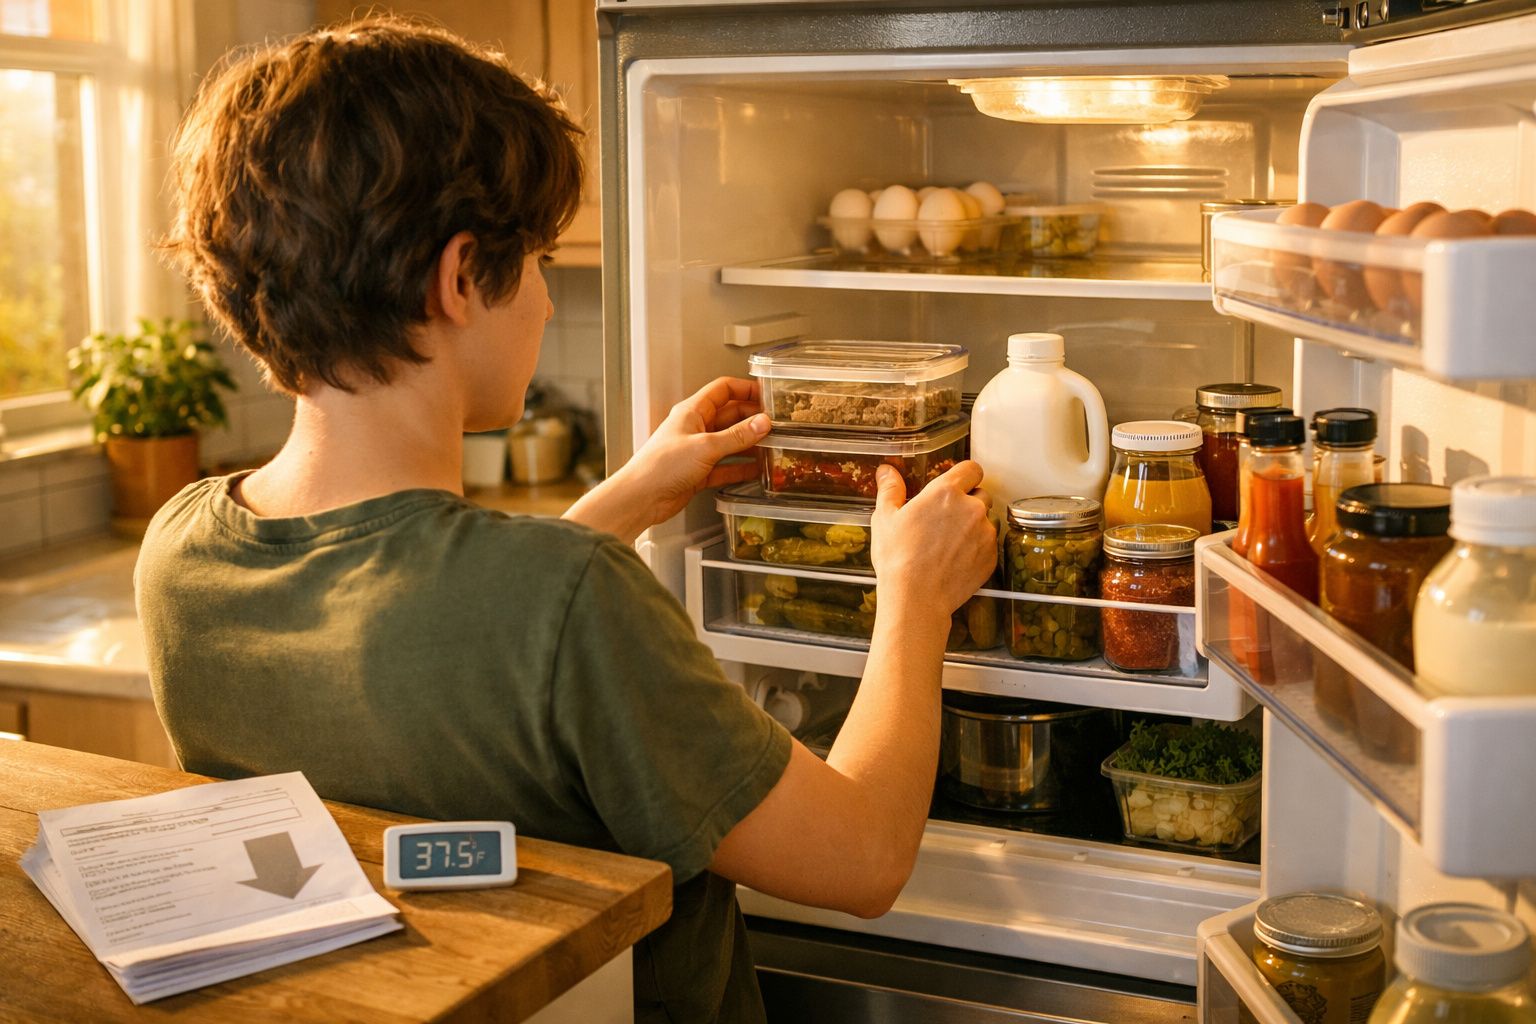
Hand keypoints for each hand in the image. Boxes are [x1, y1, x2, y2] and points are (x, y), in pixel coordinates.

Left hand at [568, 377, 768, 542]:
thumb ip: (737, 436)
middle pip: (730, 416)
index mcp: (692, 411)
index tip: (767, 395)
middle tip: (775, 425)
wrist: (641, 498)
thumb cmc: (660, 466)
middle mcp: (695, 428)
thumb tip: (761, 423)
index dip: (746, 389)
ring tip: (771, 446)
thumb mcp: (705, 446)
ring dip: (750, 444)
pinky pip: (726, 466)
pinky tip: (755, 469)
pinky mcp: (699, 472)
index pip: (723, 390)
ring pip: (730, 442)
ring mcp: (697, 450)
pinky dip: (741, 467)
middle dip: (753, 419)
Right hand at [870, 460, 995, 616]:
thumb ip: (890, 489)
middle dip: (968, 502)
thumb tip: (887, 471)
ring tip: (948, 544)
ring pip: (985, 521)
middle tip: (946, 519)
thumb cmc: (898, 558)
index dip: (964, 475)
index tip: (956, 484)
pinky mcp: (991, 557)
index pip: (971, 469)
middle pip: (981, 494)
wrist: (916, 598)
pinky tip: (954, 560)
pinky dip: (976, 549)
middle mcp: (972, 508)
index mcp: (946, 492)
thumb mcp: (885, 518)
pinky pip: (988, 545)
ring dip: (973, 527)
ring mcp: (985, 534)